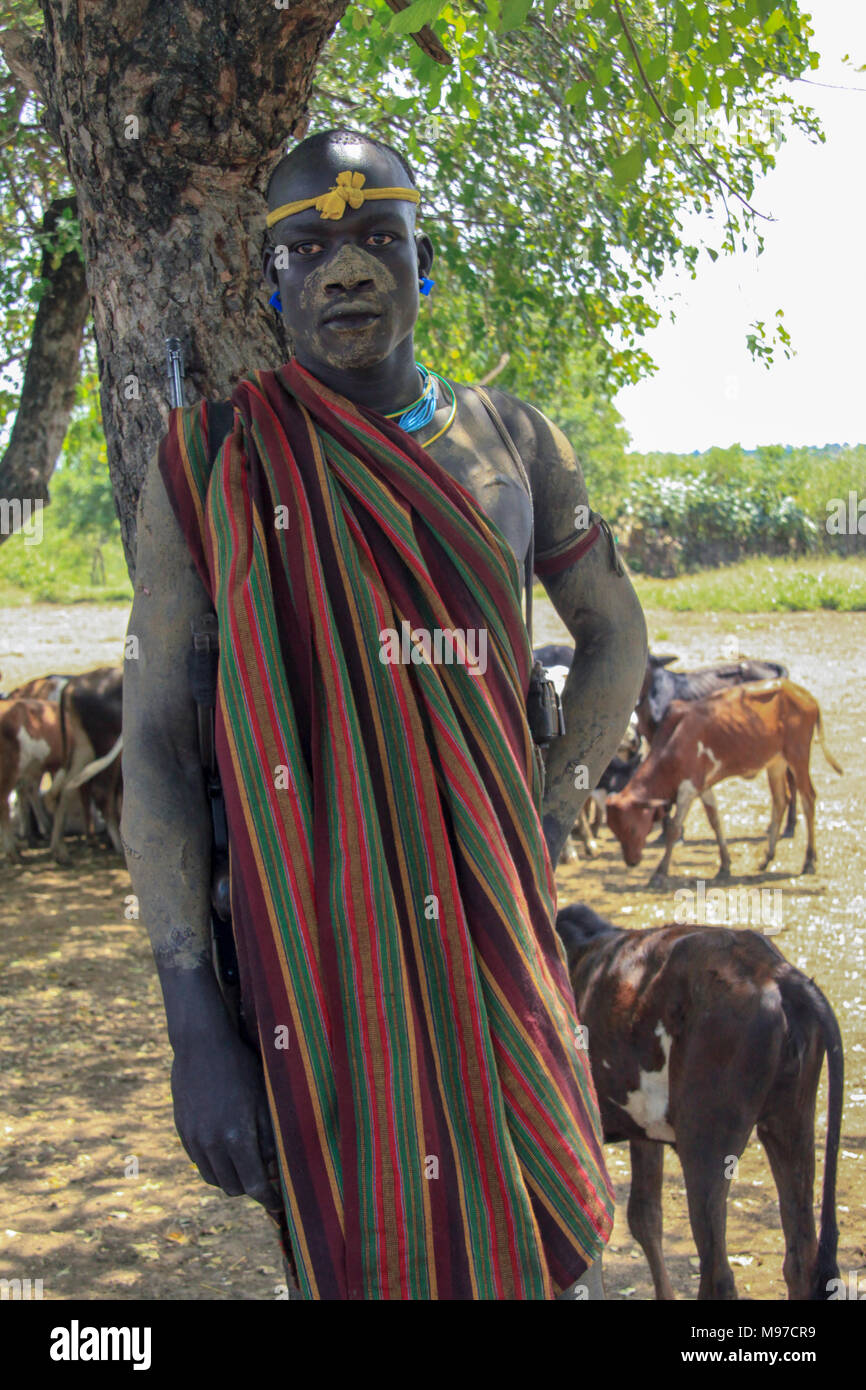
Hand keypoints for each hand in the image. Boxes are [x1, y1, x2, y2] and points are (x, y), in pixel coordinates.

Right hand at [170, 1021, 281, 1213]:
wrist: (202, 1046)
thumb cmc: (241, 1068)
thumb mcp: (263, 1100)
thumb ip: (269, 1138)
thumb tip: (274, 1166)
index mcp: (237, 1138)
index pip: (255, 1185)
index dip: (268, 1199)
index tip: (277, 1205)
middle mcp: (212, 1145)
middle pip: (232, 1188)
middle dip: (251, 1189)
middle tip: (264, 1181)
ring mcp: (194, 1139)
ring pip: (213, 1179)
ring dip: (230, 1179)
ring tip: (245, 1167)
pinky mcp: (182, 1131)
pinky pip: (199, 1162)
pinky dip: (214, 1165)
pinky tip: (225, 1151)